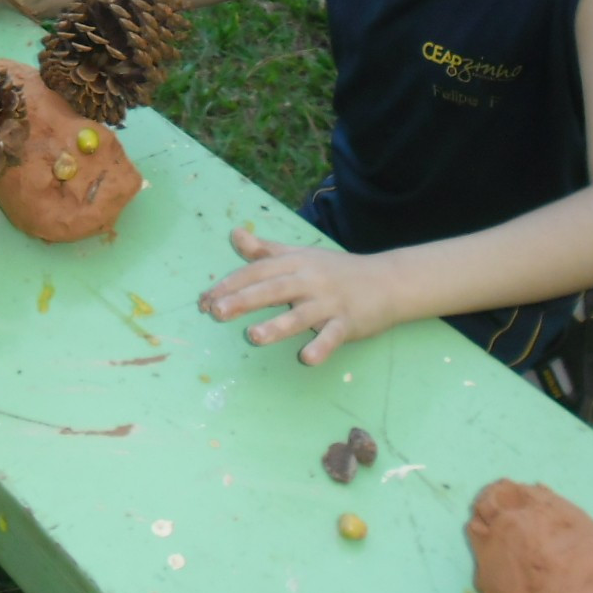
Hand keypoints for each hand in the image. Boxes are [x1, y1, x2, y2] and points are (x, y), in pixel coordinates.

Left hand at [198, 226, 397, 366]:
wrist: (388, 281)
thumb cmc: (336, 271)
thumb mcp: (300, 255)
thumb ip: (266, 250)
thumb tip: (234, 233)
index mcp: (295, 263)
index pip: (257, 271)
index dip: (230, 284)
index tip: (205, 298)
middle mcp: (309, 280)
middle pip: (273, 289)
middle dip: (243, 300)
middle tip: (216, 311)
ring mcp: (330, 303)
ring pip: (301, 315)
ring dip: (278, 326)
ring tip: (254, 336)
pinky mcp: (349, 323)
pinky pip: (333, 336)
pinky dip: (322, 347)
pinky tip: (308, 358)